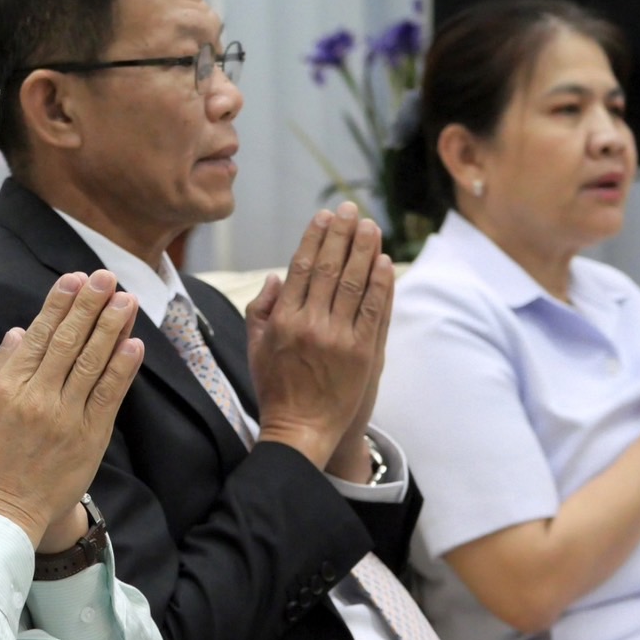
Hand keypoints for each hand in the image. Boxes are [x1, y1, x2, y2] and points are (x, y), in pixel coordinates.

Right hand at [0, 270, 143, 547]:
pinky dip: (122, 369)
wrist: (7, 510)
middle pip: (69, 342)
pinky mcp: (90, 437)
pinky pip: (109, 396)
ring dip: (111, 327)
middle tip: (105, 276)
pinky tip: (134, 343)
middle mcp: (38, 397)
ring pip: (93, 362)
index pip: (39, 335)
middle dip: (89, 305)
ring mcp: (66, 417)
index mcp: (8, 387)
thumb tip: (19, 331)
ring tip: (126, 299)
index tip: (74, 279)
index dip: (59, 304)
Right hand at [247, 202, 392, 469]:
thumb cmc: (274, 388)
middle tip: (351, 209)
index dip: (315, 239)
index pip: (302, 268)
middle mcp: (312, 325)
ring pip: (356, 284)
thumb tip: (276, 276)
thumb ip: (261, 309)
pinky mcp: (364, 354)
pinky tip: (384, 262)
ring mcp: (341, 339)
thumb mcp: (255, 347)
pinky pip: (375, 312)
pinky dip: (381, 285)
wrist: (301, 430)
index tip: (324, 216)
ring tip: (371, 226)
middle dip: (342, 235)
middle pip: (331, 269)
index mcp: (284, 320)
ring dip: (365, 251)